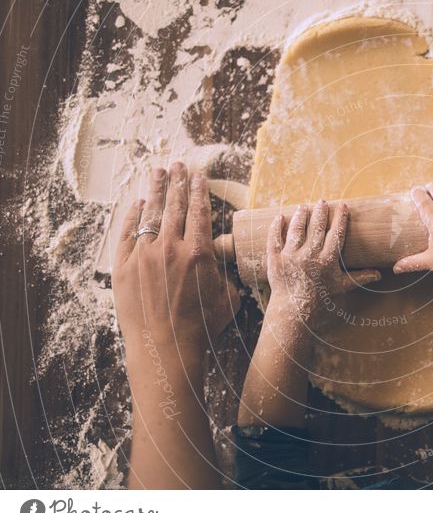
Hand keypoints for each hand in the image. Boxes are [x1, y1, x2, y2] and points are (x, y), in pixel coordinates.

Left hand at [112, 163, 240, 388]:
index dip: (199, 190)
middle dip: (177, 182)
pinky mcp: (123, 266)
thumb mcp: (227, 299)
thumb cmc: (201, 327)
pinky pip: (127, 234)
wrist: (165, 348)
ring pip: (150, 214)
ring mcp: (144, 255)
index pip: (199, 211)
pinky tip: (136, 204)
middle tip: (177, 164)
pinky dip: (132, 217)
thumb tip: (226, 266)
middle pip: (174, 205)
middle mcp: (170, 247)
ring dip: (155, 190)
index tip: (198, 176)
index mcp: (199, 252)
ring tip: (157, 172)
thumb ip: (227, 276)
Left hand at [267, 200, 380, 320]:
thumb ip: (360, 278)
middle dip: (321, 212)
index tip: (343, 206)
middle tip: (322, 201)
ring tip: (304, 206)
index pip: (337, 233)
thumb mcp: (342, 287)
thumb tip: (379, 274)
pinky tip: (280, 217)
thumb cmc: (320, 299)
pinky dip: (277, 227)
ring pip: (297, 229)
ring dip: (301, 215)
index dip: (340, 218)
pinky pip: (275, 239)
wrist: (294, 311)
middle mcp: (309, 255)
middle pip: (317, 227)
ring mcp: (291, 256)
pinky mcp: (276, 259)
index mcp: (327, 260)